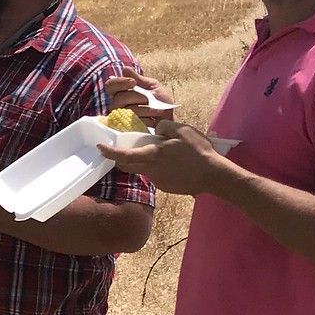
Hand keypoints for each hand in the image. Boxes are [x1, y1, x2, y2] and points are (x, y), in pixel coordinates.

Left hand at [98, 121, 228, 196]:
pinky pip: (155, 175)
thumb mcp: (182, 130)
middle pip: (127, 165)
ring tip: (163, 153)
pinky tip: (173, 164)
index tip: (100, 147)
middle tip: (125, 147)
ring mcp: (158, 181)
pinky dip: (157, 168)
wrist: (214, 175)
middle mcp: (151, 170)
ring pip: (142, 170)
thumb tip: (156, 131)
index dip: (109, 152)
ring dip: (144, 161)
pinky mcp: (165, 187)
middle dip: (121, 157)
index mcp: (152, 155)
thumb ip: (164, 127)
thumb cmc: (199, 151)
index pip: (123, 155)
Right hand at [107, 73, 174, 124]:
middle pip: (120, 98)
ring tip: (158, 110)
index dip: (120, 82)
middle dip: (138, 97)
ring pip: (128, 111)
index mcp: (120, 92)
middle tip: (151, 99)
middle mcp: (116, 105)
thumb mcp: (152, 86)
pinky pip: (134, 123)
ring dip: (147, 109)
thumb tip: (125, 69)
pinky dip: (147, 120)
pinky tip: (154, 120)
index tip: (133, 82)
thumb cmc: (160, 102)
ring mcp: (120, 119)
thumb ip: (139, 79)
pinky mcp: (126, 131)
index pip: (110, 85)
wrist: (169, 120)